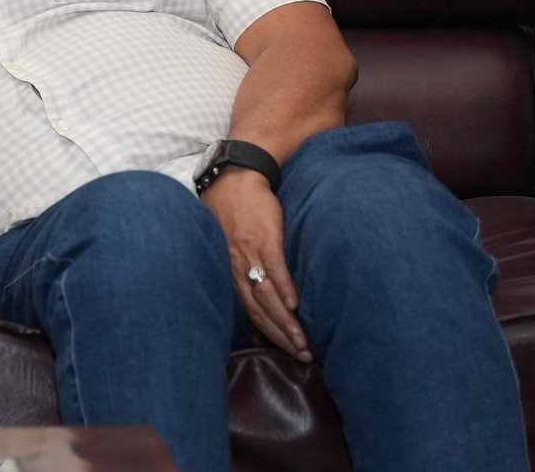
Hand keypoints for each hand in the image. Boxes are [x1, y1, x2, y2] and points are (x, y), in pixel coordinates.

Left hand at [201, 168, 309, 361]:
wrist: (236, 177)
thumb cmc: (235, 212)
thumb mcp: (231, 243)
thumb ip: (242, 269)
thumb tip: (257, 294)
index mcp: (231, 271)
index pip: (250, 312)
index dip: (267, 334)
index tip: (285, 352)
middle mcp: (237, 267)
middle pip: (259, 311)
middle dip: (281, 337)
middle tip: (302, 356)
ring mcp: (250, 253)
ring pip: (266, 295)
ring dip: (285, 321)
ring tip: (303, 342)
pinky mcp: (264, 237)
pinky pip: (274, 267)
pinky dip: (285, 287)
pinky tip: (296, 305)